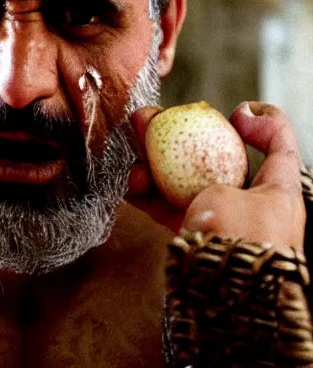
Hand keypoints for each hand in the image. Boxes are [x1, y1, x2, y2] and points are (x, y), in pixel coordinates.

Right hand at [126, 102, 305, 250]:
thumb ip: (219, 166)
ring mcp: (215, 216)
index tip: (237, 111)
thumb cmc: (239, 242)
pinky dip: (146, 195)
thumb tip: (215, 144)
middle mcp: (246, 201)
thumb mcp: (235, 195)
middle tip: (152, 119)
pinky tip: (130, 184)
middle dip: (180, 133)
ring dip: (153, 162)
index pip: (280, 147)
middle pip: (211, 156)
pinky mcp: (190, 233)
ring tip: (133, 149)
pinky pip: (165, 206)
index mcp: (274, 191)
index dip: (266, 121)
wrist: (223, 297)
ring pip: (181, 179)